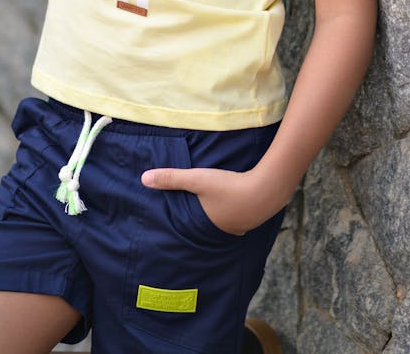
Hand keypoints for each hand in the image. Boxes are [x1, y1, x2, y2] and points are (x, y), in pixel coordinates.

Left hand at [141, 165, 281, 235]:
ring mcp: (242, 226)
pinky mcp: (255, 217)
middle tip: (194, 215)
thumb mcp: (197, 179)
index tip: (175, 225)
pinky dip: (236, 210)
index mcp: (207, 226)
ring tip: (213, 210)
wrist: (266, 189)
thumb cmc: (228, 186)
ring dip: (220, 215)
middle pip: (208, 226)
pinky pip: (241, 217)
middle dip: (201, 221)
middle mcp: (224, 230)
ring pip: (226, 221)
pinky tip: (237, 203)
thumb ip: (172, 178)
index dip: (183, 224)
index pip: (189, 228)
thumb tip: (143, 179)